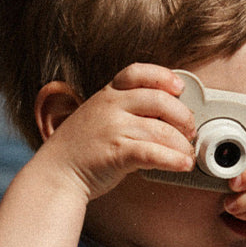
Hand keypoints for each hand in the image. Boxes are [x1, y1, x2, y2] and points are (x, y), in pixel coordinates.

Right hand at [39, 63, 195, 200]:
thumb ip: (125, 110)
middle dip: (183, 116)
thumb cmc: (81, 149)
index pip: (138, 73)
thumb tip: (165, 116)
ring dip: (182, 145)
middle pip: (160, 100)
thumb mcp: (98, 116)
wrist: (55, 174)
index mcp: (108, 95)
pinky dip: (174, 160)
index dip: (163, 76)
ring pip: (162, 130)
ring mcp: (113, 129)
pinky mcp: (117, 153)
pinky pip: (154, 153)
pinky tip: (182, 164)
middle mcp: (111, 107)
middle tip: (190, 131)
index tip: (179, 88)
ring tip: (188, 154)